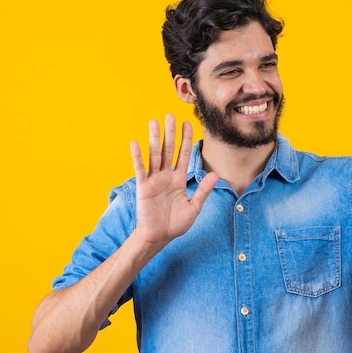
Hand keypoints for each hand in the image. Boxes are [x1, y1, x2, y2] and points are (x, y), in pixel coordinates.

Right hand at [130, 114, 217, 248]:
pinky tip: (136, 143)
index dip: (186, 139)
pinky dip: (138, 157)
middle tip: (170, 115)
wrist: (159, 237)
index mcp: (179, 179)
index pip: (183, 155)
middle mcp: (166, 176)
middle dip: (170, 133)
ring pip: (155, 155)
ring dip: (154, 139)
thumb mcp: (194, 207)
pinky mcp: (143, 187)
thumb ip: (203, 190)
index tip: (188, 123)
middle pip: (169, 150)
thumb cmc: (175, 224)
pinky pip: (140, 169)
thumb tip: (215, 174)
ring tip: (153, 122)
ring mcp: (154, 180)